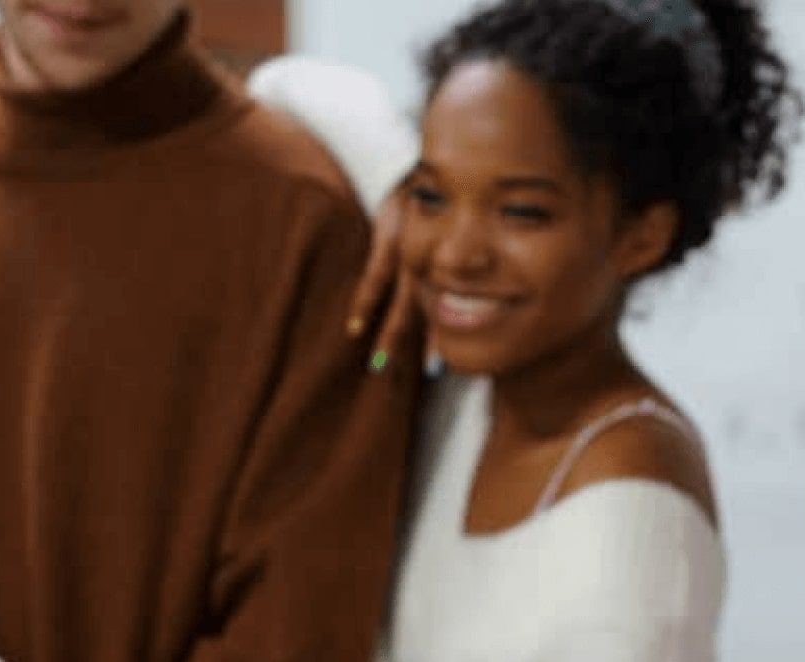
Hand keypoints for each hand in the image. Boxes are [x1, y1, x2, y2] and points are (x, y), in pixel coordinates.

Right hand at [347, 183, 443, 377]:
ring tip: (384, 366)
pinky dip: (365, 301)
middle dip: (430, 340)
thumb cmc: (429, 182)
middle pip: (432, 306)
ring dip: (395, 333)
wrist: (415, 144)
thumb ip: (442, 244)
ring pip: (407, 298)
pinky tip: (355, 329)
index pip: (449, 301)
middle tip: (431, 374)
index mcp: (447, 253)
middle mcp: (435, 252)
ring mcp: (414, 243)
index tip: (441, 366)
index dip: (445, 332)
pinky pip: (377, 273)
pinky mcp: (392, 229)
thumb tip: (447, 281)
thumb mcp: (443, 214)